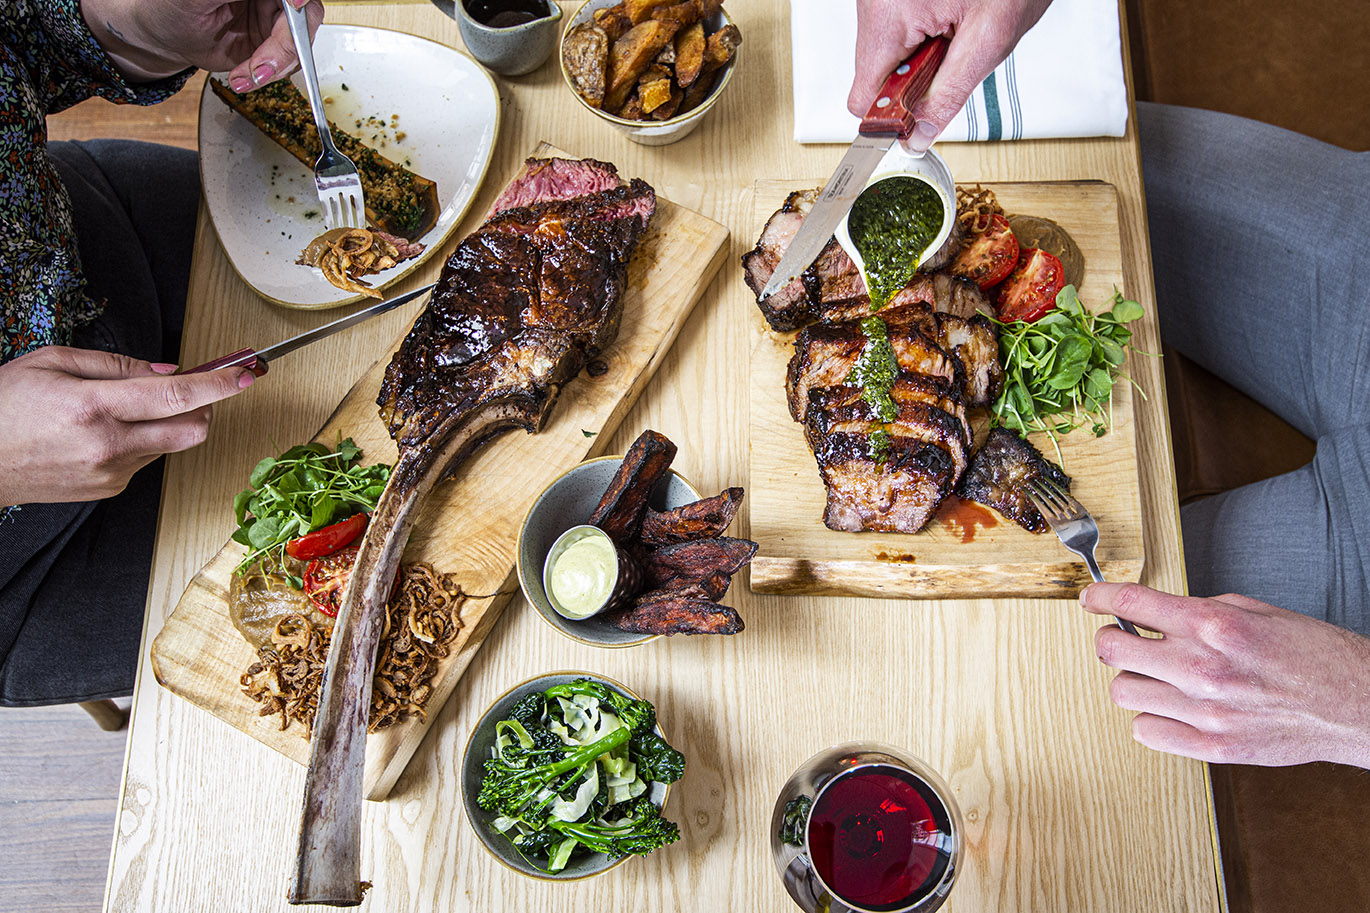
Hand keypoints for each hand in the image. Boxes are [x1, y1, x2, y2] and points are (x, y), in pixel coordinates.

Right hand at [0, 347, 254, 504]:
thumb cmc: (3, 406)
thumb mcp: (52, 363)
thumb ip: (118, 365)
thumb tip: (170, 371)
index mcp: (93, 408)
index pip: (178, 395)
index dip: (220, 384)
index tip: (246, 373)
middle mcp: (108, 445)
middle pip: (193, 430)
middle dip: (206, 406)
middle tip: (196, 387)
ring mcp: (111, 473)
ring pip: (171, 445)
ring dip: (169, 423)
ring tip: (128, 406)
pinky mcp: (109, 489)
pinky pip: (146, 460)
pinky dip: (144, 441)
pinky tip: (108, 431)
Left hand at [80, 0, 324, 88]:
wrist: (161, 36)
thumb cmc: (169, 5)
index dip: (299, 2)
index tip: (295, 5)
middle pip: (304, 16)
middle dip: (286, 45)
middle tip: (265, 63)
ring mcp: (274, 21)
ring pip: (299, 44)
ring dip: (275, 66)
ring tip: (245, 75)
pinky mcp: (271, 47)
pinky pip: (286, 65)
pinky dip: (266, 76)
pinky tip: (243, 76)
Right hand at [847, 0, 1052, 151]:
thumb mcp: (989, 39)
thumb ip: (949, 94)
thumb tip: (918, 134)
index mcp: (889, 14)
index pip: (864, 97)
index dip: (894, 113)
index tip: (920, 113)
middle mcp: (874, 1)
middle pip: (873, 74)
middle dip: (911, 78)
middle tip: (950, 56)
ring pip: (883, 53)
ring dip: (917, 55)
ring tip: (953, 30)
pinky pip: (893, 31)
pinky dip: (918, 35)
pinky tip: (947, 16)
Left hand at [1082, 583, 1369, 767]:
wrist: (1356, 703)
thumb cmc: (1312, 654)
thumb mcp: (1255, 611)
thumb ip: (1199, 611)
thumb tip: (1154, 613)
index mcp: (1214, 625)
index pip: (1131, 603)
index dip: (1099, 597)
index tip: (1091, 599)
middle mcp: (1202, 666)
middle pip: (1112, 650)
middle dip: (1110, 638)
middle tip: (1122, 638)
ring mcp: (1205, 711)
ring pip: (1122, 692)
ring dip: (1132, 679)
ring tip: (1154, 675)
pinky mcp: (1212, 747)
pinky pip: (1145, 732)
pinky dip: (1149, 717)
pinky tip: (1169, 706)